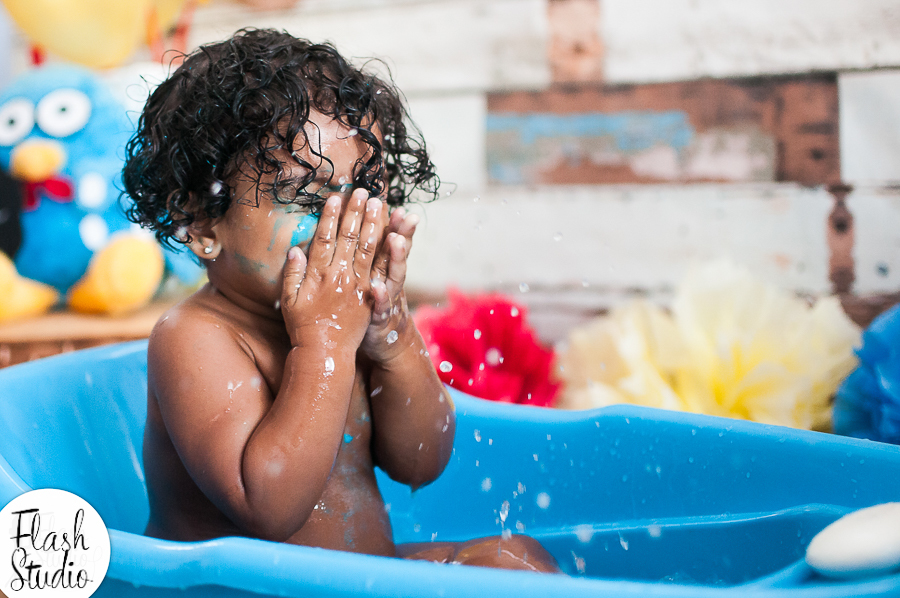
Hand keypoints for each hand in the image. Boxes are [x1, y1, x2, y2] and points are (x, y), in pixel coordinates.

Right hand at [280, 189, 384, 348]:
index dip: (330, 216)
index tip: (335, 198)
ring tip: (378, 204)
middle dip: (355, 212)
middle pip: (348, 237)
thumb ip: (291, 274)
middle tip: (362, 191)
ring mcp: (356, 284)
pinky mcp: (369, 294)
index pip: (323, 238)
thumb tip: (294, 249)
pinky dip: (386, 250)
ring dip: (373, 223)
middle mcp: (338, 275)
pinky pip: (379, 268)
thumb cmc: (303, 326)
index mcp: (317, 274)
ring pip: (367, 248)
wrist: (324, 352)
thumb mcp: (289, 300)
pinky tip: (392, 235)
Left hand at [360, 206, 418, 362]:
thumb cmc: (375, 304)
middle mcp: (390, 279)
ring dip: (396, 258)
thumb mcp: (377, 278)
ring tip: (396, 240)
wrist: (386, 342)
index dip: (397, 225)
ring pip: (394, 275)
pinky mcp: (379, 317)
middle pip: (397, 253)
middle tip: (406, 215)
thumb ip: (372, 254)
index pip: (391, 241)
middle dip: (401, 232)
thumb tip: (365, 224)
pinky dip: (380, 296)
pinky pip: (379, 306)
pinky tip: (378, 287)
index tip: (400, 207)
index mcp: (384, 268)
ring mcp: (388, 298)